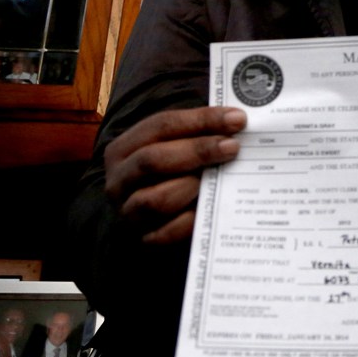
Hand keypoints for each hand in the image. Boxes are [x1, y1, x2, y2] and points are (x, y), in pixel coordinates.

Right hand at [104, 106, 246, 243]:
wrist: (154, 218)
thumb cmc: (172, 173)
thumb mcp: (175, 148)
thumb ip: (198, 133)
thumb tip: (236, 118)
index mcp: (124, 148)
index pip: (162, 125)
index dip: (201, 120)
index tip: (237, 120)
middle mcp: (119, 179)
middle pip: (153, 159)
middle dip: (198, 151)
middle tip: (232, 147)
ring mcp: (127, 210)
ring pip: (156, 199)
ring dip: (191, 187)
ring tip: (218, 181)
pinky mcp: (142, 238)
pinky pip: (167, 233)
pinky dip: (191, 222)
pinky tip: (211, 211)